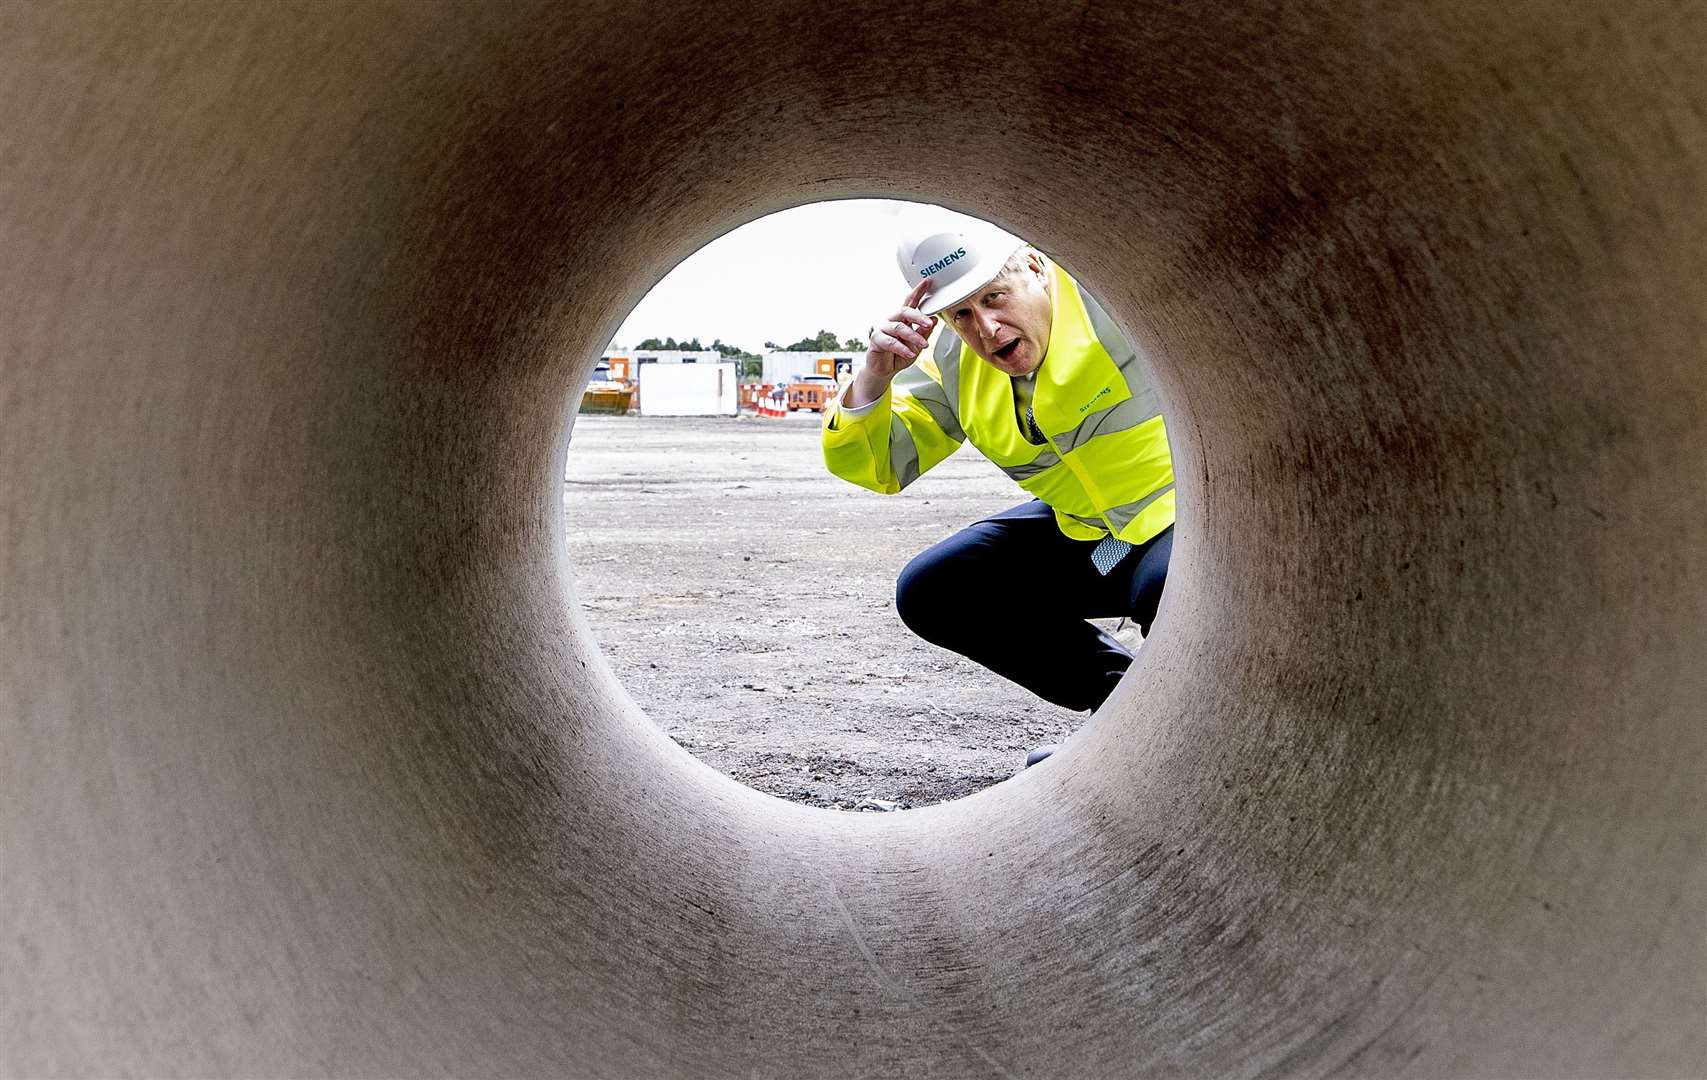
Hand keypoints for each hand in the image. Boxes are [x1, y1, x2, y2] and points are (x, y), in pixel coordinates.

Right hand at [847, 278, 936, 407]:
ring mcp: (883, 329)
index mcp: (902, 319)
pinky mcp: (876, 340)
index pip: (910, 302)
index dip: (918, 291)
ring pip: (899, 328)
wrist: (884, 371)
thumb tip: (934, 320)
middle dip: (918, 316)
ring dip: (913, 336)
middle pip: (904, 311)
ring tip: (924, 345)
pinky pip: (891, 342)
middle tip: (928, 323)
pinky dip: (902, 348)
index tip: (927, 282)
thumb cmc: (899, 356)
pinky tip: (910, 353)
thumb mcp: (917, 345)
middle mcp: (892, 321)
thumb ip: (924, 332)